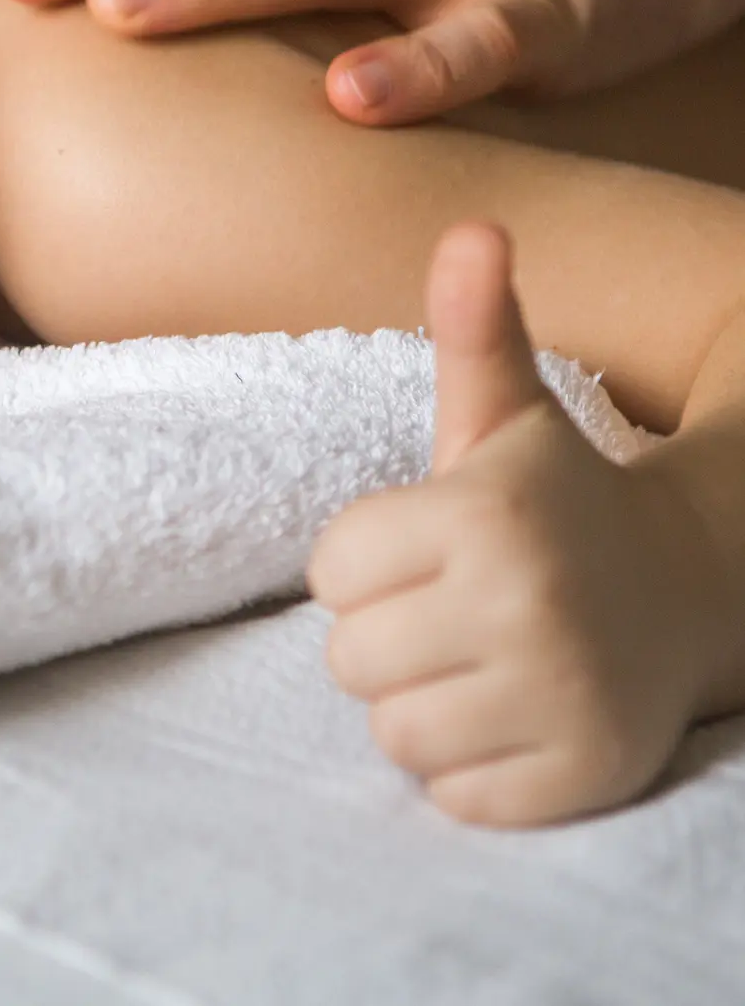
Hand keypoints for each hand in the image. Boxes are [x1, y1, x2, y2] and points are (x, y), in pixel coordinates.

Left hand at [307, 223, 718, 827]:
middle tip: (461, 605)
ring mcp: (560, 699)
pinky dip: (471, 765)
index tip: (432, 545)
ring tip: (485, 657)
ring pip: (392, 732)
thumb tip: (471, 225)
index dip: (369, 560)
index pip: (330, 571)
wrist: (689, 587)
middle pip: (350, 658)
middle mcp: (525, 604)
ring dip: (424, 702)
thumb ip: (474, 325)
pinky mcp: (581, 778)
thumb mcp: (507, 410)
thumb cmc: (558, 496)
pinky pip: (451, 794)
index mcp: (485, 513)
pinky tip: (518, 711)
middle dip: (390, 633)